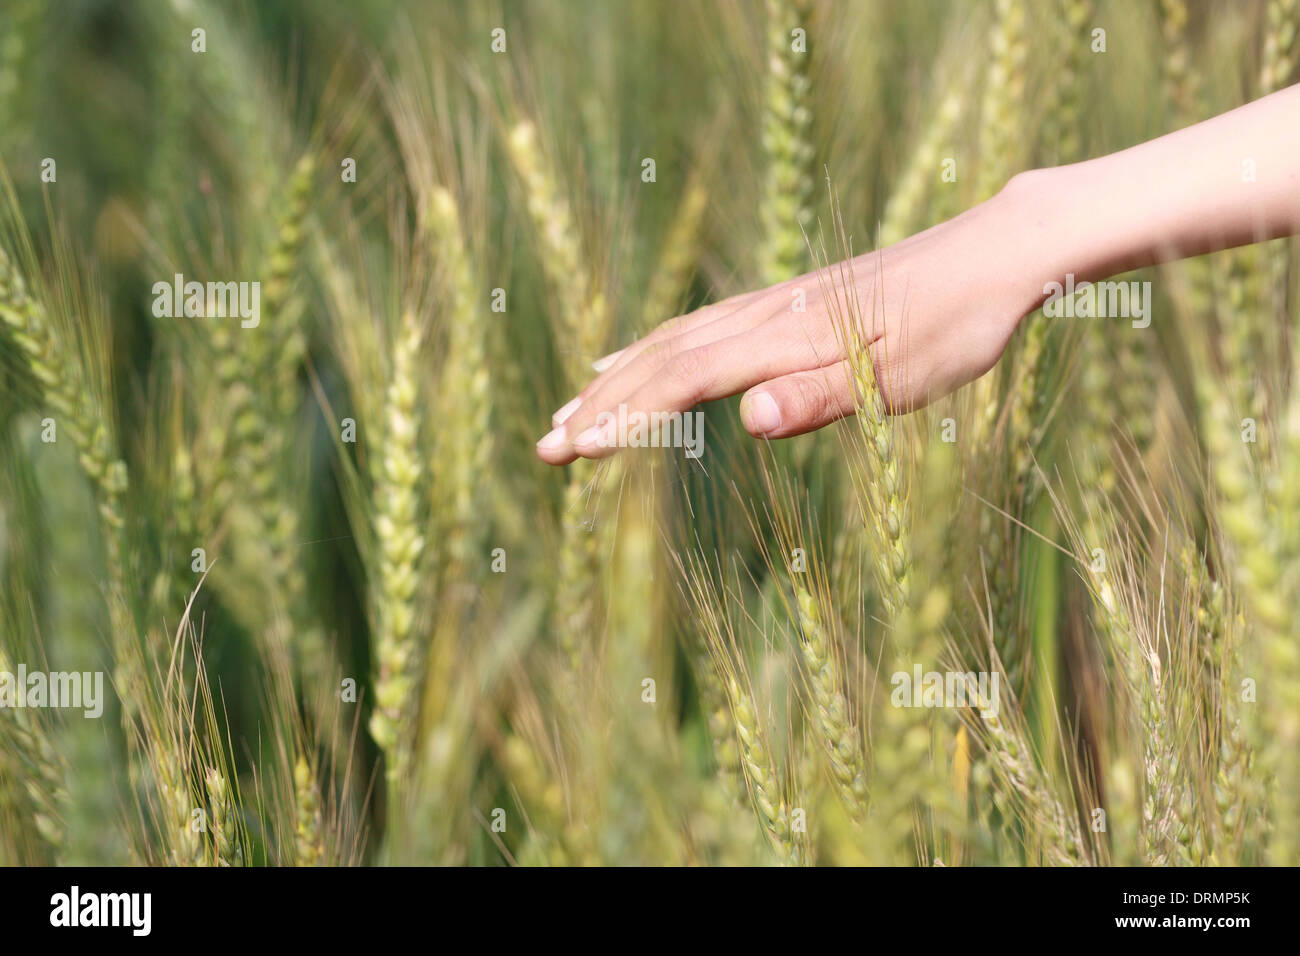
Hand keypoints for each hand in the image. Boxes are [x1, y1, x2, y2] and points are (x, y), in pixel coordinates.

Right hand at [536, 173, 1051, 463]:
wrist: (994, 254)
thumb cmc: (957, 323)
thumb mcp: (902, 376)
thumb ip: (821, 397)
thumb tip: (746, 420)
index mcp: (786, 339)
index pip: (683, 380)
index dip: (626, 418)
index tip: (573, 452)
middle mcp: (765, 316)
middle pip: (662, 359)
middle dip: (601, 405)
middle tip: (546, 447)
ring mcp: (772, 304)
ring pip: (674, 340)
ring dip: (617, 378)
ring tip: (570, 409)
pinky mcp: (785, 302)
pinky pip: (699, 326)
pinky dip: (652, 347)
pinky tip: (633, 355)